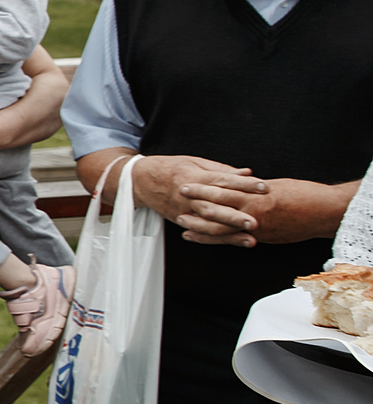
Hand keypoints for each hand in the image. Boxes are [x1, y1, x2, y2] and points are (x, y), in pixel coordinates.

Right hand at [121, 153, 271, 244]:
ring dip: (229, 232)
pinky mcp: (181, 220)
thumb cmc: (170, 168)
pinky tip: (234, 242)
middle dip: (235, 216)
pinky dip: (217, 239)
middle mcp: (189, 195)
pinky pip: (200, 232)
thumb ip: (222, 169)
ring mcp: (184, 210)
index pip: (223, 180)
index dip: (244, 184)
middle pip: (215, 206)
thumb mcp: (195, 162)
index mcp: (195, 177)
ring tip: (250, 237)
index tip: (264, 187)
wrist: (139, 180)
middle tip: (255, 221)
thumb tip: (248, 172)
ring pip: (208, 223)